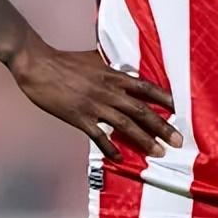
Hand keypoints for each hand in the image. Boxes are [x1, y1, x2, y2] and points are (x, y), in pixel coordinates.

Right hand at [9, 41, 182, 161]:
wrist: (38, 64)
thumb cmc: (64, 60)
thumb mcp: (93, 59)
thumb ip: (110, 65)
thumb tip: (122, 67)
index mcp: (112, 74)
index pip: (145, 87)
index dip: (164, 98)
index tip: (179, 109)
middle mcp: (108, 90)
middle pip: (141, 110)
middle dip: (162, 127)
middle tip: (178, 141)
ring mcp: (94, 105)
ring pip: (125, 125)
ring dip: (144, 140)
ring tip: (158, 152)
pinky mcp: (79, 117)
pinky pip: (99, 136)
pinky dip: (110, 148)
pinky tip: (120, 159)